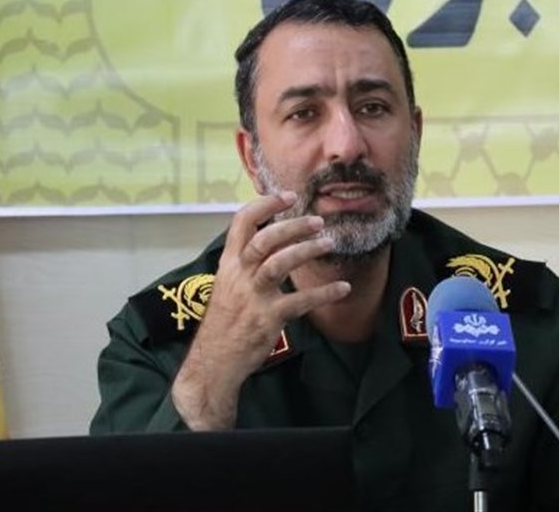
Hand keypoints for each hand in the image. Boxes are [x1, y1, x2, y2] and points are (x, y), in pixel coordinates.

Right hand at [172, 191, 350, 429]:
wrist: (215, 361)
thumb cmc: (225, 321)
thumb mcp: (227, 285)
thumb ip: (245, 263)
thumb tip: (271, 240)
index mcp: (228, 264)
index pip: (241, 223)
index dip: (265, 205)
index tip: (288, 196)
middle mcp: (239, 275)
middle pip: (264, 239)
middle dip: (292, 226)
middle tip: (318, 221)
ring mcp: (253, 296)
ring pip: (279, 263)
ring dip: (307, 250)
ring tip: (328, 242)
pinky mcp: (268, 318)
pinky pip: (301, 301)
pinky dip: (325, 292)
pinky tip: (343, 288)